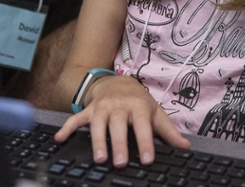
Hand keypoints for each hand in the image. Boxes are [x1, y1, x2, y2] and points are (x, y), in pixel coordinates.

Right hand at [54, 75, 189, 167]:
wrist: (116, 81)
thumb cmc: (138, 101)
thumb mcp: (155, 112)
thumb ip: (168, 131)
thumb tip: (186, 147)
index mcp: (138, 107)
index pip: (143, 125)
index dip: (145, 142)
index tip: (147, 159)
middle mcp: (118, 106)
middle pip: (118, 125)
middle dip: (118, 143)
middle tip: (119, 162)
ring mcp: (101, 108)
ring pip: (97, 123)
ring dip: (97, 140)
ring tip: (99, 158)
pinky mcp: (88, 110)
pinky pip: (76, 119)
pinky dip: (67, 128)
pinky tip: (59, 139)